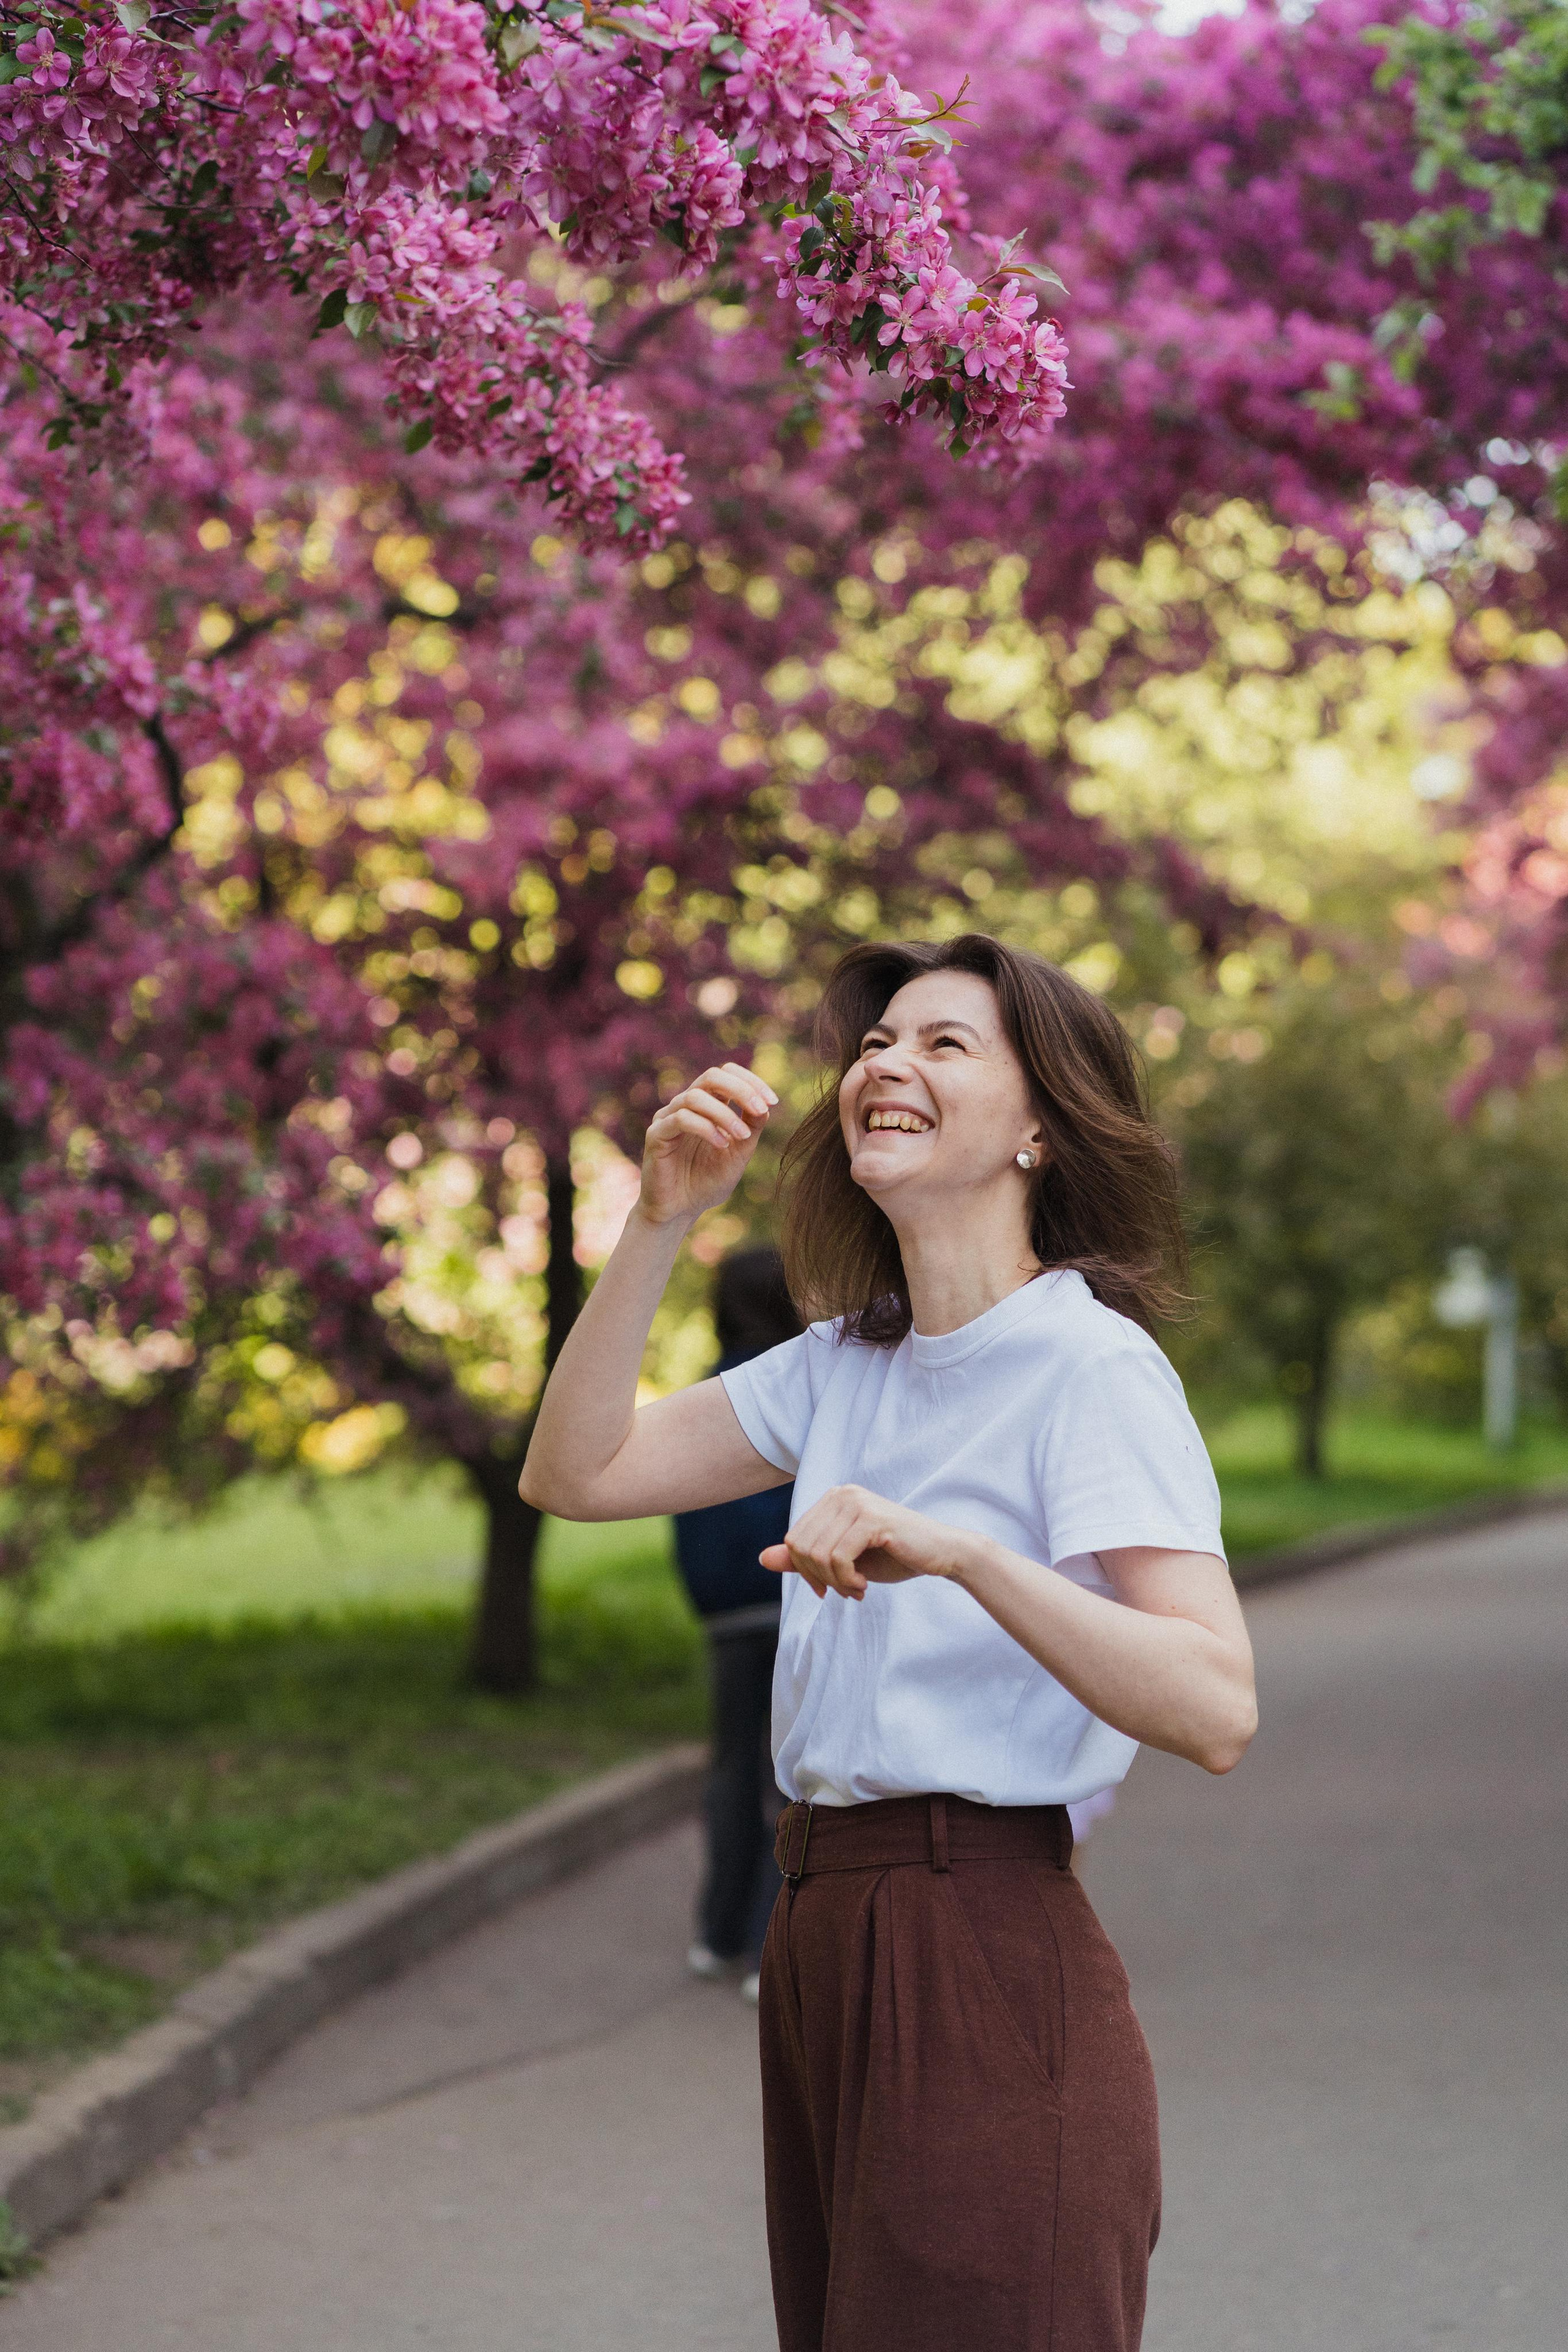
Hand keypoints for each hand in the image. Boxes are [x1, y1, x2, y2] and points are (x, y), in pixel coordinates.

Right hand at [639, 1061, 777, 1227]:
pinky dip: (706, 1128)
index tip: (773, 1101)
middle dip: (741, 1089)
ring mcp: (668, 1117)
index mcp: (707, 1105)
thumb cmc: (707, 1181)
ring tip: (742, 1137)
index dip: (751, 1081)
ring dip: (725, 1114)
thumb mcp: (739, 1154)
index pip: (727, 1074)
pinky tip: (722, 1145)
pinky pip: (681, 1119)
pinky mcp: (656, 1135)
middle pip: (711, 1076)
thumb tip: (766, 1104)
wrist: (680, 1211)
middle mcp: (686, 1105)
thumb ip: (750, 1128)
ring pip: (696, 1097)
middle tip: (761, 1109)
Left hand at [760, 1484, 974, 1601]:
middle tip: (845, 1592)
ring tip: (857, 1590)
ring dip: (835, 1583)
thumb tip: (762, 1558)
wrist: (941, 1555)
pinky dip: (847, 1580)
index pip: (793, 1539)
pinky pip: (838, 1557)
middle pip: (800, 1547)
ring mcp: (856, 1503)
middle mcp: (841, 1493)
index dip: (804, 1572)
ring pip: (817, 1554)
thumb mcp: (842, 1561)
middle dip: (819, 1579)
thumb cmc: (893, 1556)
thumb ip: (804, 1559)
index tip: (828, 1589)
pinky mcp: (871, 1518)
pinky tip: (864, 1586)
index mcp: (832, 1499)